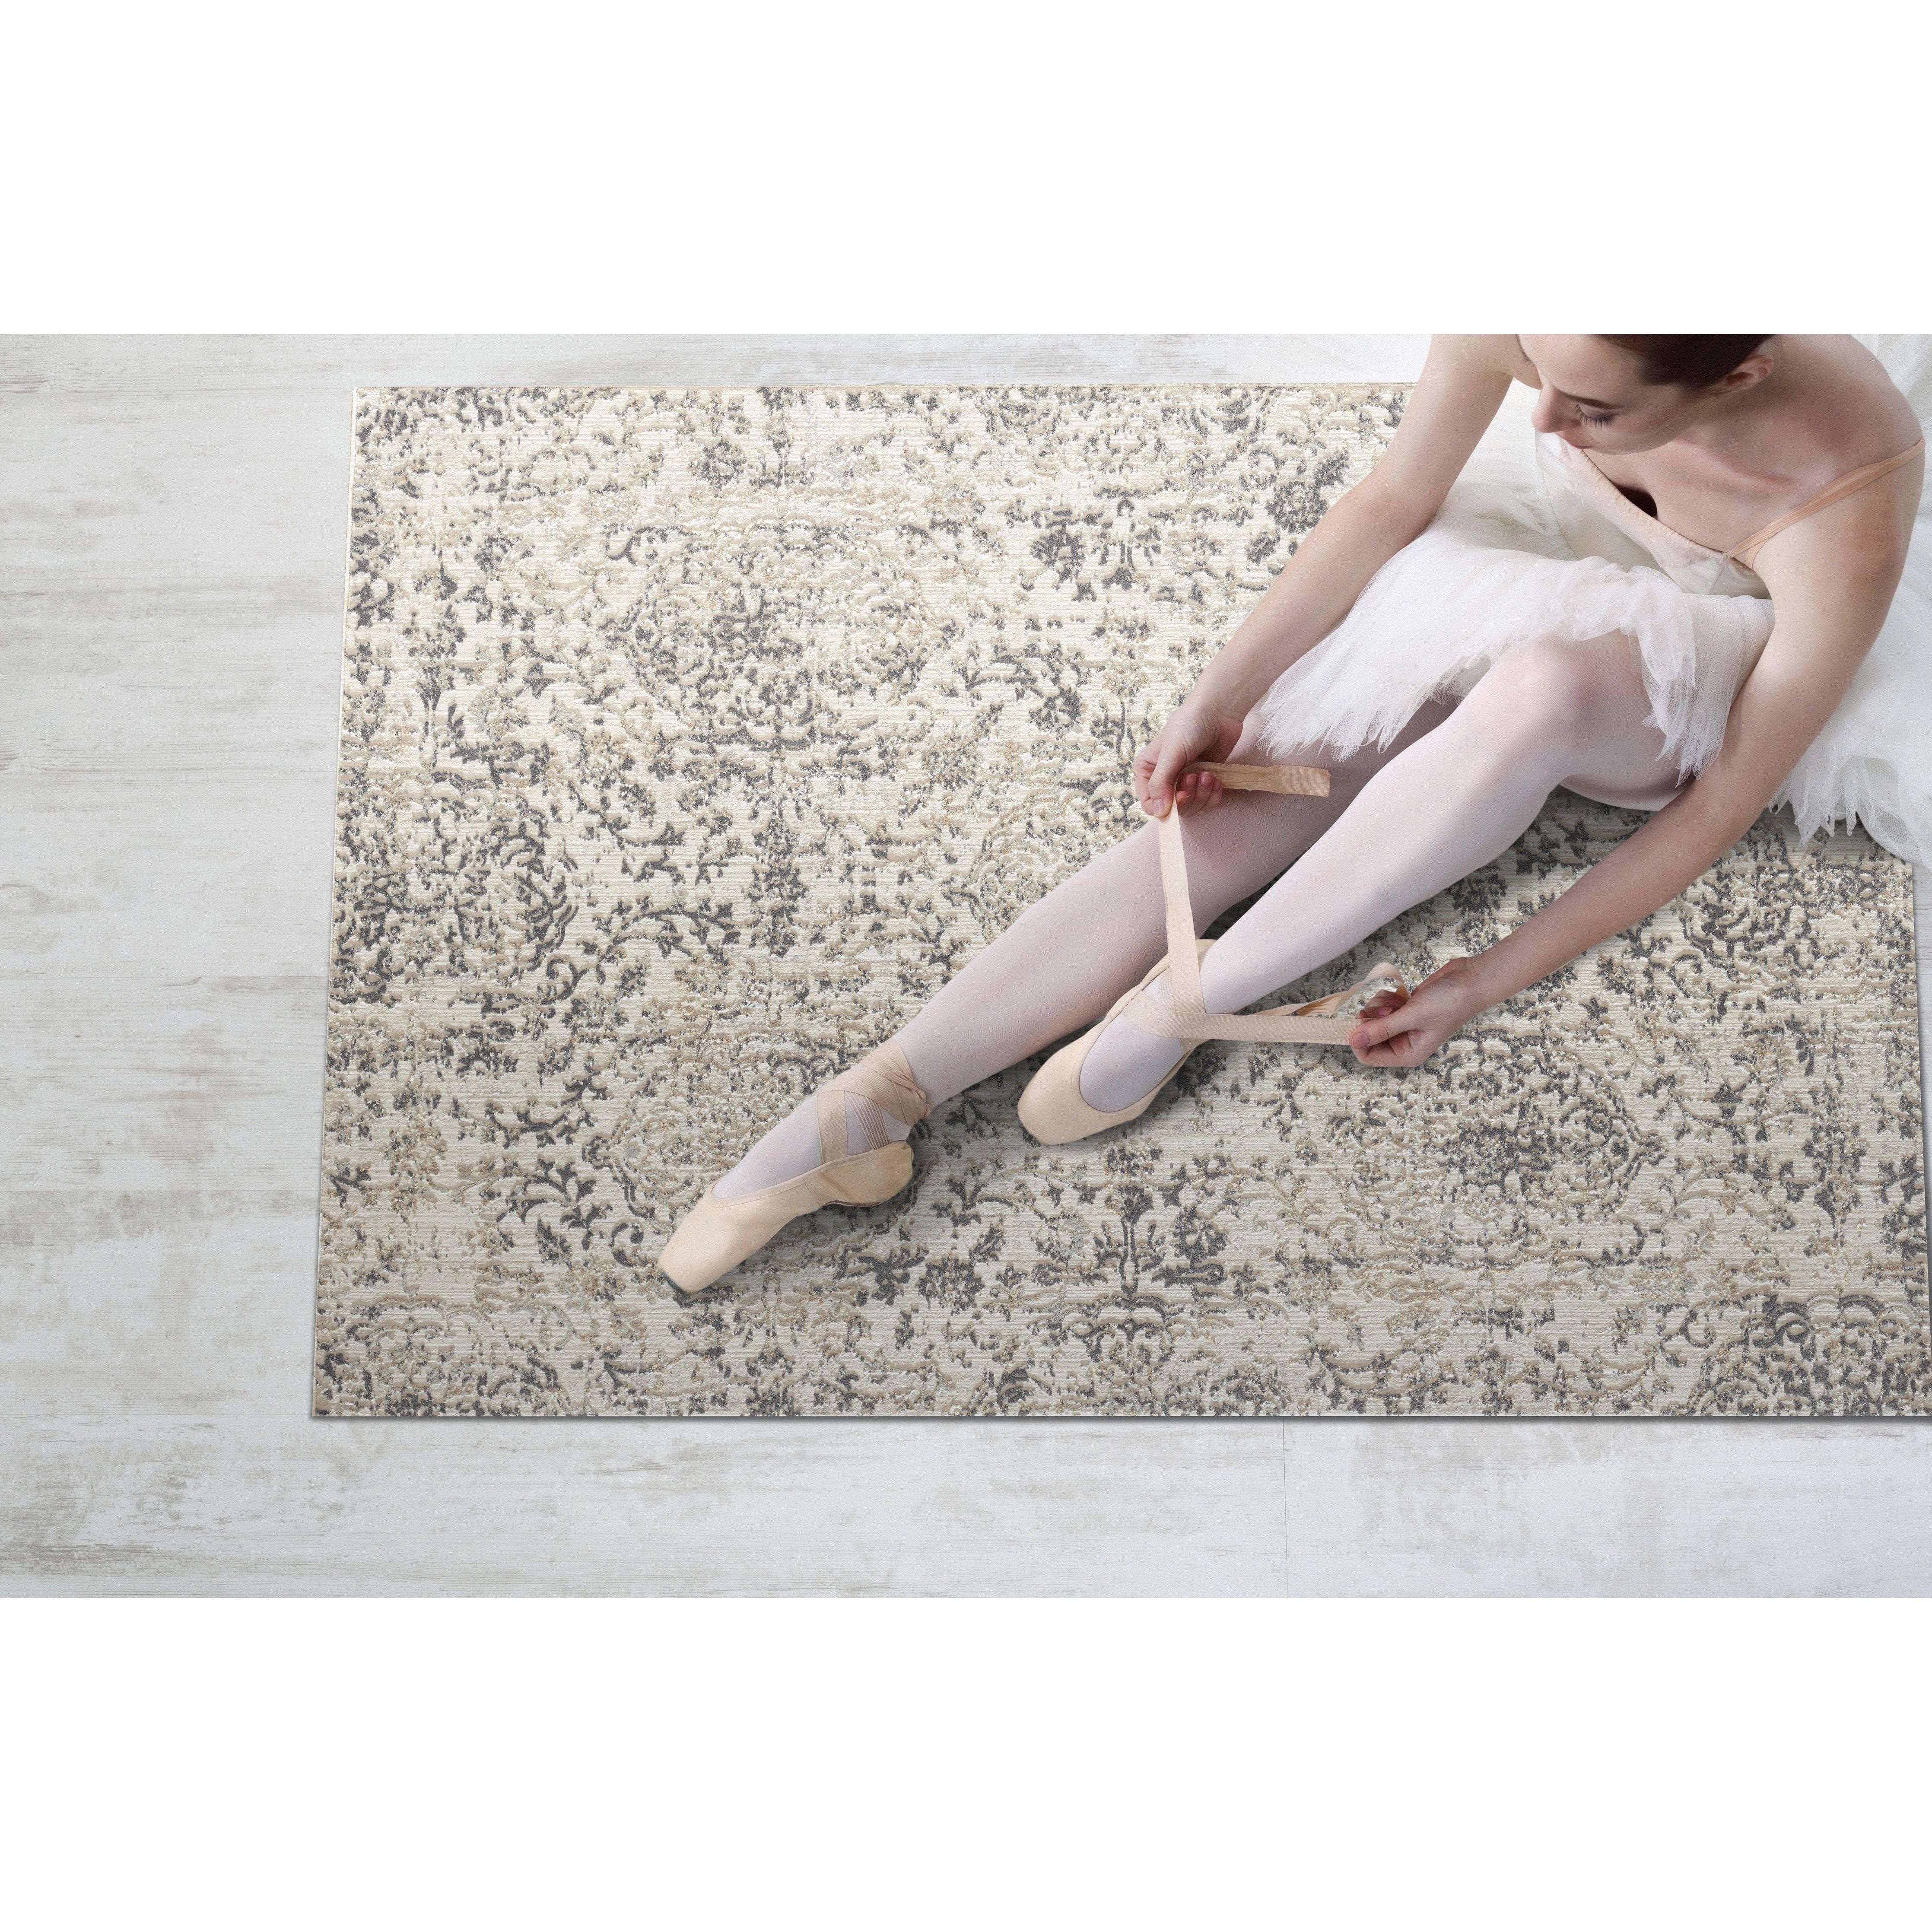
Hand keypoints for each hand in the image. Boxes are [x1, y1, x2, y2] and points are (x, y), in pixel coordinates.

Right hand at [1133, 700, 1247, 818]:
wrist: (1218, 712)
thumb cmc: (1189, 725)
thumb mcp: (1171, 753)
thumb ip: (1161, 783)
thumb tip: (1159, 813)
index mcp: (1148, 771)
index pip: (1150, 804)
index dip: (1166, 806)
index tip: (1181, 795)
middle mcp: (1165, 779)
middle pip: (1173, 809)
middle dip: (1188, 796)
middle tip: (1195, 776)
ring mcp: (1185, 782)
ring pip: (1192, 808)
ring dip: (1203, 794)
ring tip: (1207, 774)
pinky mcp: (1204, 783)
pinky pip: (1207, 804)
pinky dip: (1214, 795)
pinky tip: (1216, 778)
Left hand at [1348, 957, 1489, 1067]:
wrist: (1468, 980)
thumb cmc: (1449, 1002)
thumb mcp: (1413, 1016)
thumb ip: (1383, 1028)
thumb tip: (1354, 1039)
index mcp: (1408, 1053)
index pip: (1369, 1056)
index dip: (1358, 1041)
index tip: (1358, 1021)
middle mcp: (1403, 1043)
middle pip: (1369, 1037)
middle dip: (1371, 1020)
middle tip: (1384, 1008)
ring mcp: (1403, 1026)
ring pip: (1373, 1019)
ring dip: (1378, 1006)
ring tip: (1395, 1000)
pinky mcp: (1403, 1010)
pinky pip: (1381, 1007)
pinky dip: (1385, 999)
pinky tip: (1399, 995)